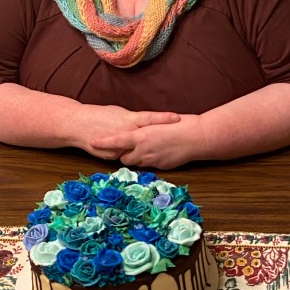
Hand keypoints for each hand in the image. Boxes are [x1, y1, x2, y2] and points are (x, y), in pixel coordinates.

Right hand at [76, 105, 180, 159]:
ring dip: (148, 152)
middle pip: (148, 138)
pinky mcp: (113, 155)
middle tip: (176, 138)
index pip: (150, 118)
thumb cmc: (98, 115)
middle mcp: (126, 132)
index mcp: (129, 119)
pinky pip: (126, 158)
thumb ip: (133, 119)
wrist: (77, 125)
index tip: (177, 117)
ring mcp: (120, 146)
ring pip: (138, 152)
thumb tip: (145, 123)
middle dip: (161, 140)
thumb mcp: (119, 113)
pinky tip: (141, 159)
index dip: (164, 118)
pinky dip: (132, 158)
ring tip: (163, 150)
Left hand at [89, 115, 204, 169]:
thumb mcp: (157, 123)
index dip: (103, 143)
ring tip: (145, 149)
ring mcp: (152, 160)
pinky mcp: (161, 166)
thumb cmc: (180, 124)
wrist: (197, 137)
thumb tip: (137, 132)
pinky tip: (158, 153)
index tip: (92, 142)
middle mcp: (144, 150)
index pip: (117, 141)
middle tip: (128, 147)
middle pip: (124, 157)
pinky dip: (149, 160)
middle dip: (124, 154)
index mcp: (141, 136)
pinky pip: (150, 166)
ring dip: (137, 158)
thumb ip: (144, 129)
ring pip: (137, 163)